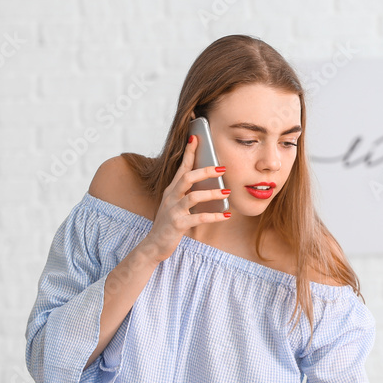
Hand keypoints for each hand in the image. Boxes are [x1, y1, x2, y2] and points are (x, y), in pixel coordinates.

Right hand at [139, 134, 228, 262]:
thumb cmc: (169, 224)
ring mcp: (173, 210)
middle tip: (222, 168)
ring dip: (212, 194)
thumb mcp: (176, 205)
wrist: (154, 245)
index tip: (196, 137)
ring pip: (193, 197)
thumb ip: (189, 194)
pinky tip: (226, 215)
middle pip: (187, 178)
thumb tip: (211, 185)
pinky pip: (198, 218)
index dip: (189, 153)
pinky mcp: (178, 225)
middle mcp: (171, 197)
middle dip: (205, 171)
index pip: (181, 167)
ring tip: (227, 192)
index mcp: (171, 190)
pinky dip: (214, 216)